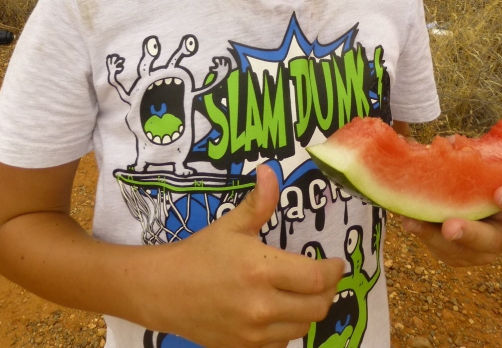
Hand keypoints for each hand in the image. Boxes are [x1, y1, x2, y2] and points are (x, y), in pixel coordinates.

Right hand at [139, 165, 343, 347]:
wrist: (164, 291)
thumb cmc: (200, 253)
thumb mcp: (231, 225)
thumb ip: (258, 202)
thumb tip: (270, 171)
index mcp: (261, 270)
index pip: (316, 277)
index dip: (333, 270)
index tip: (337, 262)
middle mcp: (261, 306)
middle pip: (317, 307)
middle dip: (326, 291)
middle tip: (323, 277)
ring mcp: (253, 334)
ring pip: (302, 328)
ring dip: (308, 310)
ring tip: (303, 292)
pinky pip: (281, 344)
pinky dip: (286, 329)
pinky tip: (279, 311)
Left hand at [401, 117, 501, 264]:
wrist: (481, 195)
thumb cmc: (488, 174)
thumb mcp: (491, 161)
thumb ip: (482, 154)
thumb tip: (451, 145)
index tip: (501, 193)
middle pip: (493, 241)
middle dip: (471, 235)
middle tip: (450, 227)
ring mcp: (485, 248)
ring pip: (466, 253)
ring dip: (437, 240)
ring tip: (413, 223)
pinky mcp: (464, 253)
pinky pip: (447, 252)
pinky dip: (426, 237)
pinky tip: (408, 220)